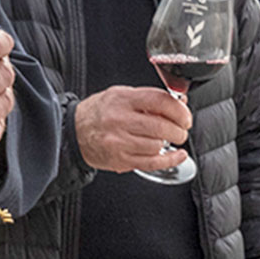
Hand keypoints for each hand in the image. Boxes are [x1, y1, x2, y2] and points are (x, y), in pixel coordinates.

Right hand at [74, 85, 192, 173]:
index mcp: (122, 99)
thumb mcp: (121, 95)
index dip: (178, 109)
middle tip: (182, 129)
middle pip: (160, 126)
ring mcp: (119, 141)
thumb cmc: (99, 112)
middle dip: (179, 129)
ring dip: (170, 143)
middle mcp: (120, 120)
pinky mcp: (120, 159)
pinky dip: (169, 160)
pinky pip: (151, 163)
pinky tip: (176, 155)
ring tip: (170, 139)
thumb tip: (180, 102)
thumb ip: (149, 98)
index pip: (158, 101)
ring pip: (157, 145)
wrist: (74, 132)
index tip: (185, 115)